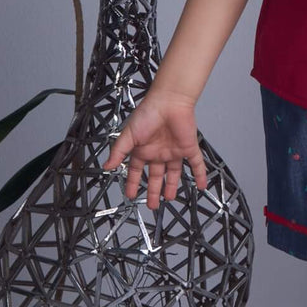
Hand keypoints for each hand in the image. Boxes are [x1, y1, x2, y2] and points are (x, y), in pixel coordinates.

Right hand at [101, 88, 208, 208]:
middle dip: (153, 191)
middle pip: (155, 176)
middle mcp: (158, 152)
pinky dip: (200, 175)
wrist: (169, 102)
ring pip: (174, 173)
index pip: (136, 171)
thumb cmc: (148, 113)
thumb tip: (106, 166)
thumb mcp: (128, 135)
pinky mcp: (189, 148)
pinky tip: (201, 185)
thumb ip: (118, 152)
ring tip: (169, 198)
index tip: (131, 195)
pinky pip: (196, 164)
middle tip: (152, 205)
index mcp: (143, 150)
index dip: (133, 183)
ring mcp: (174, 151)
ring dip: (172, 186)